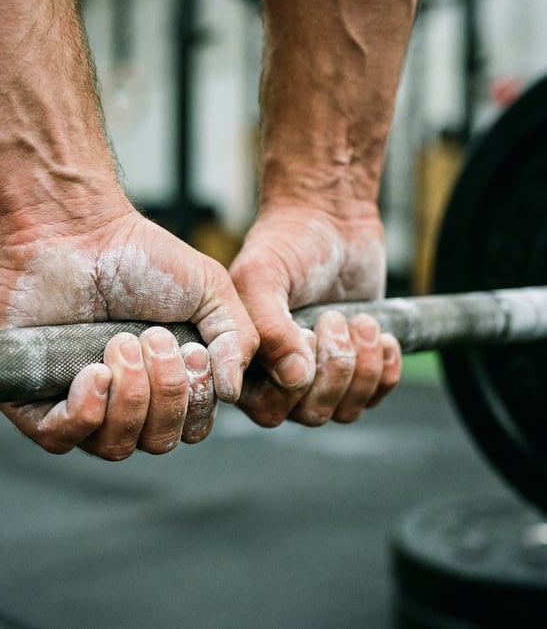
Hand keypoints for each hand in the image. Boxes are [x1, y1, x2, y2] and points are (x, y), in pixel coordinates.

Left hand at [0, 209, 258, 459]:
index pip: (191, 427)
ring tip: (119, 343)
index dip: (197, 400)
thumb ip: (237, 339)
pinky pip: (60, 439)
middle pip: (158, 441)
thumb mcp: (211, 290)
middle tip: (152, 337)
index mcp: (167, 383)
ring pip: (115, 446)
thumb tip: (233, 392)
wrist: (78, 231)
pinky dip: (84, 414)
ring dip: (128, 398)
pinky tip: (92, 372)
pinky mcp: (36, 398)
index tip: (191, 349)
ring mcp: (82, 402)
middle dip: (165, 393)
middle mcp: (127, 400)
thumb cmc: (144, 256)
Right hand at [229, 205, 400, 426]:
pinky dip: (385, 371)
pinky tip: (383, 336)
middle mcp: (279, 373)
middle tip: (335, 320)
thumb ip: (268, 327)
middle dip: (333, 371)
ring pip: (343, 410)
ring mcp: (319, 372)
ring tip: (361, 322)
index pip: (266, 408)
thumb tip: (294, 377)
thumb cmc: (288, 243)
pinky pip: (374, 396)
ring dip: (361, 369)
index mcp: (247, 360)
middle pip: (309, 414)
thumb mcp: (264, 276)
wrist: (331, 219)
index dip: (292, 385)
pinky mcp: (355, 365)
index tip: (305, 333)